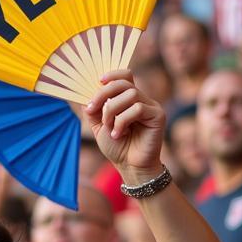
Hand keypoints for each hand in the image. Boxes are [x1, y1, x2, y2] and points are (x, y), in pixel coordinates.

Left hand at [85, 70, 165, 184]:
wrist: (130, 166)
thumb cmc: (117, 146)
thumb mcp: (99, 126)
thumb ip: (93, 110)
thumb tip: (84, 94)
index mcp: (128, 99)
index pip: (125, 75)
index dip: (112, 74)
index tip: (98, 82)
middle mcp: (142, 99)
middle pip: (124, 82)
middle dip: (103, 94)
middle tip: (92, 109)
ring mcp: (151, 106)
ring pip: (130, 94)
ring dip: (112, 110)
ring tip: (109, 127)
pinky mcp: (158, 116)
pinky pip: (137, 108)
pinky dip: (122, 121)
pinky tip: (119, 135)